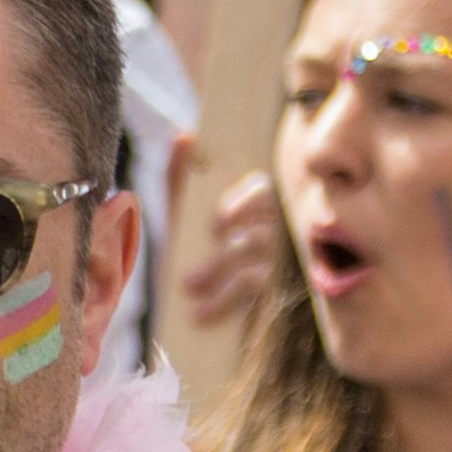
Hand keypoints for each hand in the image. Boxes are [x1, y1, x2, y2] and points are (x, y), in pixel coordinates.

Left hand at [170, 138, 278, 330]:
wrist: (182, 315)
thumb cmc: (186, 254)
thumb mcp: (178, 217)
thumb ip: (180, 178)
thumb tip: (185, 136)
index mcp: (251, 208)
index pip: (264, 193)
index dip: (244, 204)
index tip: (217, 222)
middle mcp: (270, 234)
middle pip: (265, 228)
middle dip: (233, 242)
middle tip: (207, 245)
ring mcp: (273, 268)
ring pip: (256, 264)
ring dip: (219, 273)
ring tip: (187, 286)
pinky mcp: (269, 299)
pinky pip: (252, 294)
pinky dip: (222, 302)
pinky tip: (199, 313)